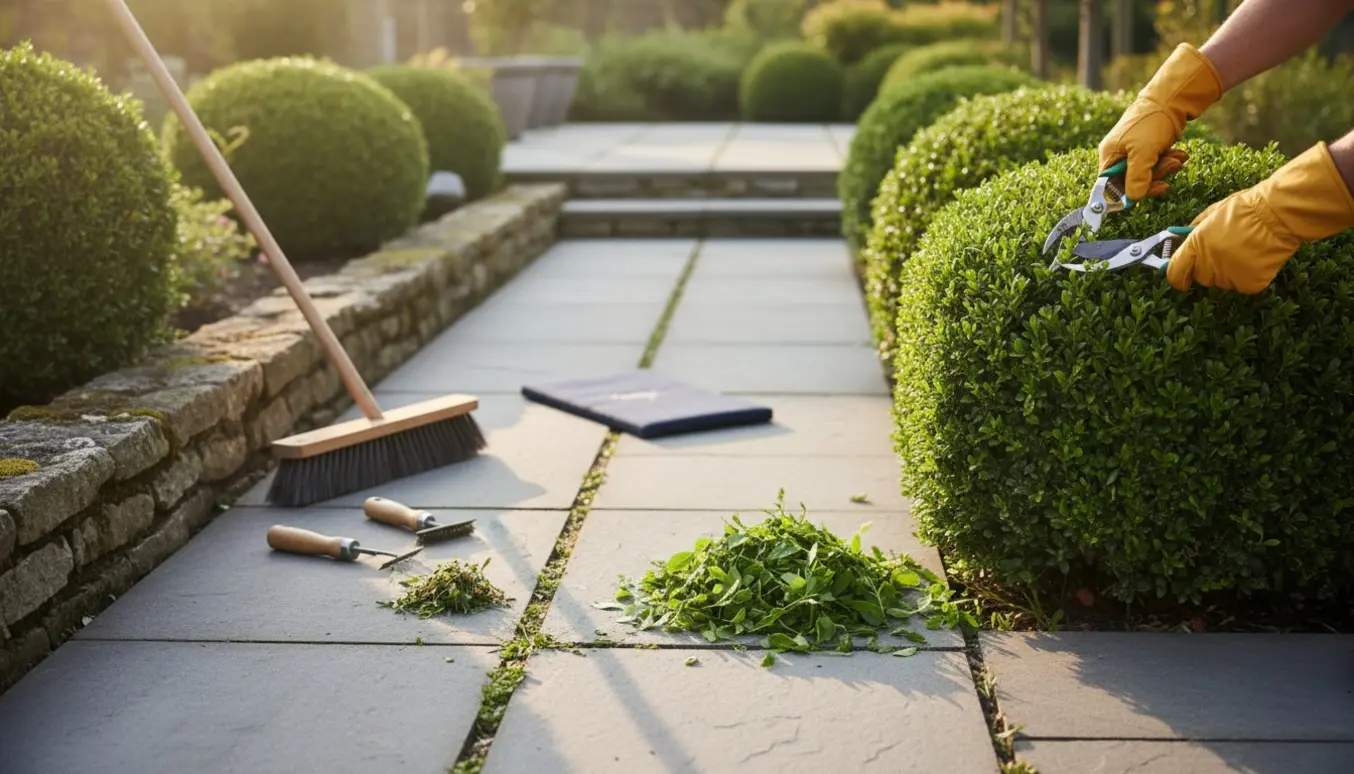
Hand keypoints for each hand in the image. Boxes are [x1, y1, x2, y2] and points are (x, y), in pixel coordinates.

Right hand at [1099, 44, 1223, 201]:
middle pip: (1132, 181)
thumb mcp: (1143, 153)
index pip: (1111, 185)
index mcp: (1110, 156)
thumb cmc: (1151, 123)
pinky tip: (1180, 155)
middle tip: (1171, 167)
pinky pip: (1156, 163)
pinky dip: (1169, 161)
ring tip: (1178, 158)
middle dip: (1154, 176)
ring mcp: (1133, 152)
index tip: (1145, 193)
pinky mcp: (1148, 148)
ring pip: (1147, 173)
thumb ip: (1136, 178)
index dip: (1127, 192)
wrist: (1170, 100)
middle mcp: (1118, 155)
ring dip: (1165, 169)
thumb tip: (1132, 199)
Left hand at [1167, 142, 1353, 292]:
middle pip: (1201, 277)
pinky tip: (1258, 257)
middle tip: (1226, 249)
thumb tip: (1182, 242)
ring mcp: (1229, 277)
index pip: (1175, 274)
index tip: (1181, 274)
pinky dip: (1248, 275)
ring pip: (1222, 282)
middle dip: (1208, 267)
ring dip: (1228, 271)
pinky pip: (1242, 284)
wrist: (1279, 214)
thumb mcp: (1211, 213)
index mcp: (1196, 246)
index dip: (1177, 275)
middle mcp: (1209, 264)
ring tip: (1246, 249)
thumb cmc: (1246, 209)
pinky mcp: (1250, 285)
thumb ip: (1194, 231)